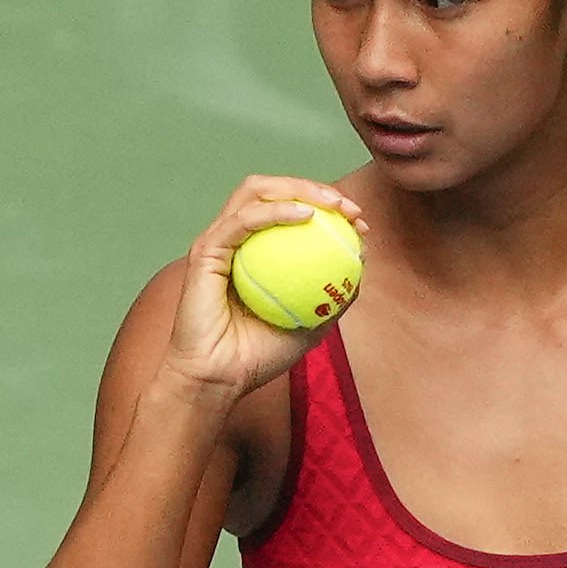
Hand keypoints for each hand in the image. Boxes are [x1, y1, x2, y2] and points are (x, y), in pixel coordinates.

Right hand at [167, 177, 367, 399]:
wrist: (218, 379)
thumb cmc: (257, 357)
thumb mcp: (312, 326)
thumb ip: (334, 295)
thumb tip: (361, 259)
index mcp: (253, 250)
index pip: (289, 209)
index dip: (326, 205)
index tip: (359, 221)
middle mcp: (234, 239)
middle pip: (271, 190)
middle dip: (313, 187)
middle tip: (347, 207)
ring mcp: (217, 242)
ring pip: (254, 192)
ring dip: (297, 189)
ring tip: (330, 205)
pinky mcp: (204, 251)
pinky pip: (242, 221)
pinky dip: (275, 211)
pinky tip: (305, 216)